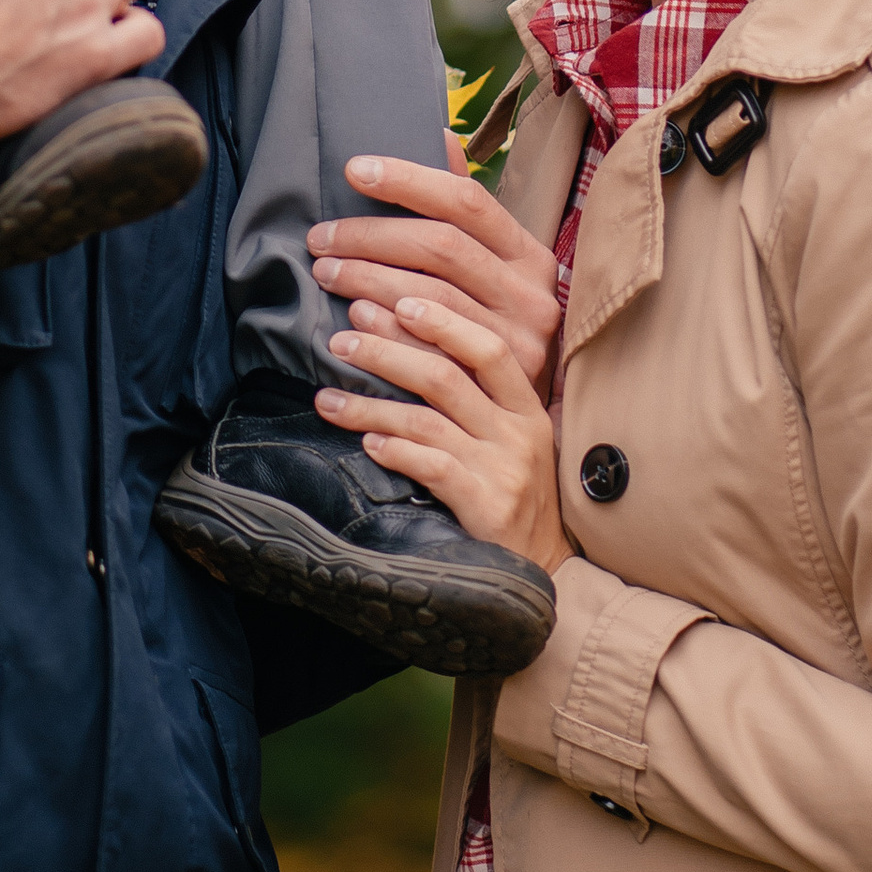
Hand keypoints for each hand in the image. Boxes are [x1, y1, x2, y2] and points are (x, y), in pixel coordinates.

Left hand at [308, 157, 560, 398]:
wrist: (527, 442)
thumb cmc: (499, 334)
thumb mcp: (498, 273)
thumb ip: (468, 213)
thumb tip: (440, 135)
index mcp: (531, 260)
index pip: (467, 203)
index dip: (408, 181)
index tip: (353, 171)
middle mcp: (533, 303)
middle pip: (439, 252)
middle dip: (370, 240)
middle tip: (321, 242)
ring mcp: (522, 355)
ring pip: (428, 310)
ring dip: (367, 293)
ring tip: (328, 285)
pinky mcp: (498, 405)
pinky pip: (424, 376)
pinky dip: (379, 362)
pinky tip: (344, 355)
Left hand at [314, 284, 569, 572]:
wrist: (543, 571)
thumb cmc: (515, 497)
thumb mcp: (514, 441)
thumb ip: (479, 401)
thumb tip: (408, 348)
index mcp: (527, 408)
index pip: (488, 348)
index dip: (442, 321)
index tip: (396, 300)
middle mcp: (519, 432)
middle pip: (446, 375)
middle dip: (387, 350)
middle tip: (342, 339)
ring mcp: (504, 469)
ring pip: (426, 420)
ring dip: (370, 405)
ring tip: (327, 398)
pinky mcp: (486, 506)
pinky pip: (431, 467)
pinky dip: (393, 451)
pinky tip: (366, 445)